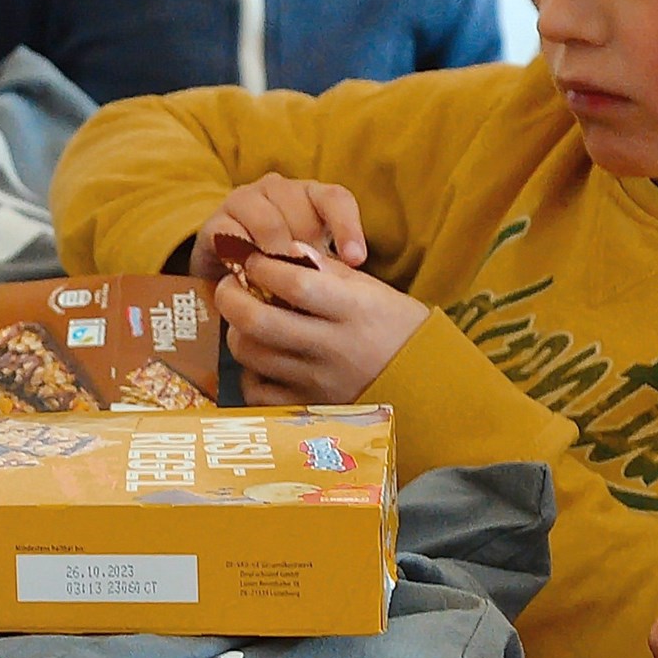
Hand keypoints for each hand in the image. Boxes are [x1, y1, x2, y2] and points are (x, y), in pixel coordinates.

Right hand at [195, 174, 366, 274]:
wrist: (228, 275)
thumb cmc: (280, 268)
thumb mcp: (311, 265)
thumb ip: (326, 265)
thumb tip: (343, 280)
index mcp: (309, 195)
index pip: (336, 199)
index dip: (348, 227)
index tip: (356, 260)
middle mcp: (276, 189)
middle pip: (298, 209)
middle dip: (305, 246)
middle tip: (308, 276)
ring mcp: (243, 200)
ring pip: (267, 220)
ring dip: (275, 253)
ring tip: (279, 278)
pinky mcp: (215, 221)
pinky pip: (232, 235)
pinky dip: (243, 257)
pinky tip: (249, 276)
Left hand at [211, 248, 426, 403]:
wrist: (427, 386)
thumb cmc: (397, 329)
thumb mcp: (374, 290)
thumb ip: (328, 270)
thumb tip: (286, 250)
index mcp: (354, 310)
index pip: (294, 283)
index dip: (262, 266)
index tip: (252, 259)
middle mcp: (333, 348)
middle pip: (259, 321)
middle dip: (231, 297)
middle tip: (230, 285)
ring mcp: (318, 382)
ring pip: (251, 354)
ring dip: (238, 332)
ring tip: (245, 319)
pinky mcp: (309, 408)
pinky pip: (257, 392)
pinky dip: (250, 372)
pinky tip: (262, 358)